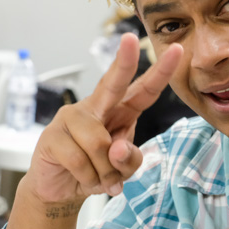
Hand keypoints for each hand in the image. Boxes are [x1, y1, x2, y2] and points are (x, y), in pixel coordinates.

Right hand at [25, 33, 181, 205]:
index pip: (144, 90)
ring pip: (100, 145)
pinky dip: (88, 179)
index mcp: (120, 110)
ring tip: (98, 178)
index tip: (176, 50)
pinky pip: (80, 161)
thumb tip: (117, 148)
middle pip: (113, 83)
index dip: (161, 72)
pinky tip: (81, 179)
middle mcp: (96, 107)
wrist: (61, 190)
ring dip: (104, 172)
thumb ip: (130, 160)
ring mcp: (71, 118)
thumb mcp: (123, 169)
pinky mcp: (52, 135)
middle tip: (131, 38)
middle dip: (124, 61)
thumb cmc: (96, 171)